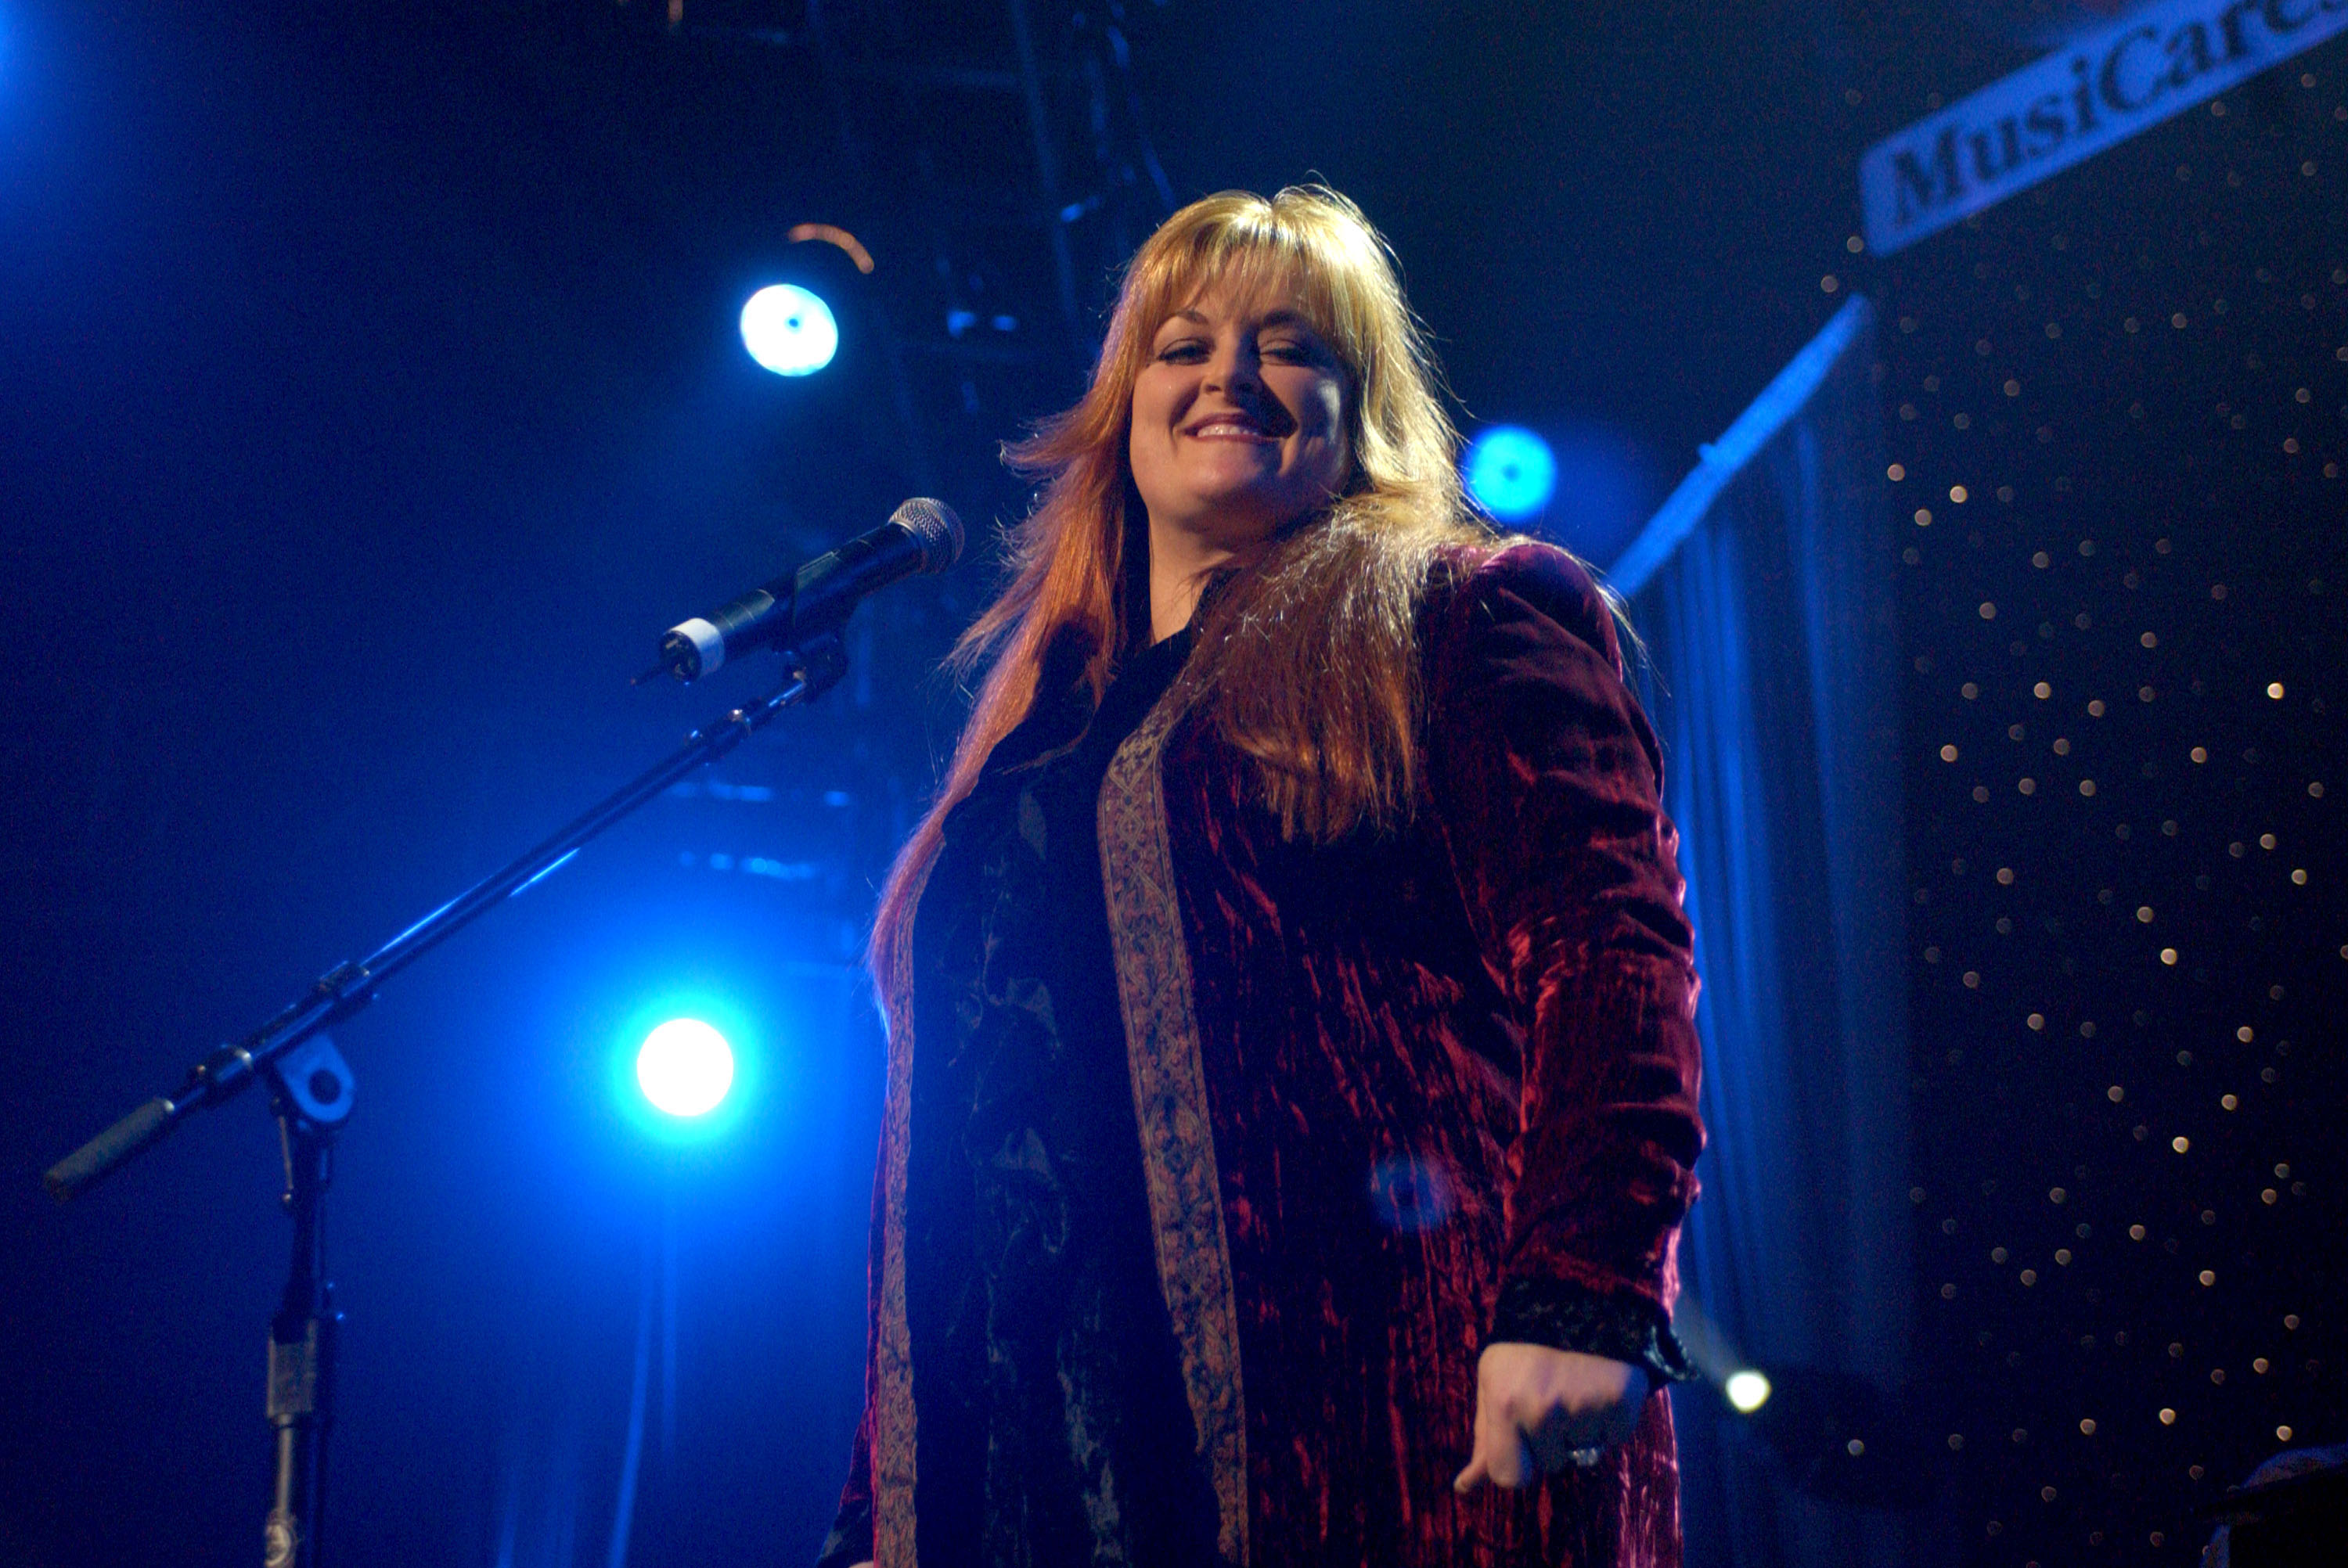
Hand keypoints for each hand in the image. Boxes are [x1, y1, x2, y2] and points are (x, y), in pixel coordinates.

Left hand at [1452, 1343, 1648, 1493]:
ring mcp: (1584, 1408)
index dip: (1519, 1461)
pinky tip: (1599, 1387)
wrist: (1584, 1301)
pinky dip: (1609, 1421)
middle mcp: (1542, 1409)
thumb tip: (1464, 1487)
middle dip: (1550, 1445)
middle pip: (1550, 1466)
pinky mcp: (1621, 1406)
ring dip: (1580, 1430)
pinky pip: (1613, 1438)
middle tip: (1552, 1401)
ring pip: (1583, 1453)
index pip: (1509, 1477)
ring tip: (1576, 1387)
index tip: (1522, 1433)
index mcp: (1503, 1403)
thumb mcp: (1494, 1384)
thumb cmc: (1527, 1349)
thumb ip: (1484, 1438)